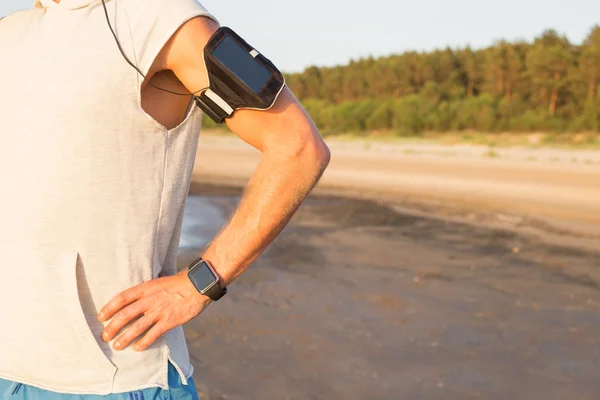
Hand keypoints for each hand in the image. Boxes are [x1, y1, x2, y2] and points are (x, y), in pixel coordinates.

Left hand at [97, 269, 211, 351]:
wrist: (197, 285)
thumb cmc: (178, 283)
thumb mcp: (158, 283)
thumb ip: (146, 292)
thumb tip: (133, 301)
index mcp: (145, 288)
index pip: (122, 298)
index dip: (109, 307)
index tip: (101, 316)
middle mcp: (150, 300)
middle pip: (125, 315)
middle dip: (113, 327)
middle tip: (105, 336)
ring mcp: (159, 311)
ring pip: (137, 327)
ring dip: (125, 338)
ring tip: (117, 345)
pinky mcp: (169, 321)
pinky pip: (153, 334)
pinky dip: (144, 342)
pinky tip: (137, 348)